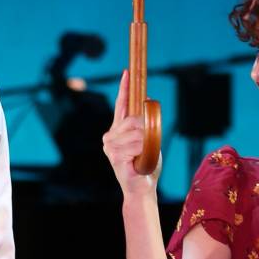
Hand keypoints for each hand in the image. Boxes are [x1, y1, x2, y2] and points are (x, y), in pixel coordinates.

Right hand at [102, 72, 159, 198]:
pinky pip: (137, 144)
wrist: (141, 187)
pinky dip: (144, 151)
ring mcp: (110, 145)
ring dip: (146, 143)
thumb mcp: (148, 140)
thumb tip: (147, 101)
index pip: (121, 104)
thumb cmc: (145, 164)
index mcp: (117, 130)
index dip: (125, 88)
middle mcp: (110, 135)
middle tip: (148, 143)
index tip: (127, 72)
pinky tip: (139, 160)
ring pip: (137, 132)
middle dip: (146, 128)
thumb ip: (145, 123)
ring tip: (143, 155)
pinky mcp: (114, 155)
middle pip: (133, 119)